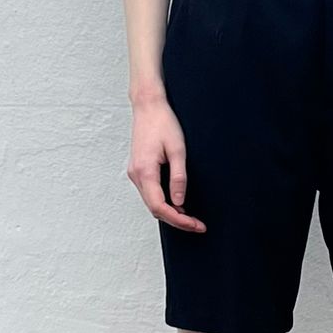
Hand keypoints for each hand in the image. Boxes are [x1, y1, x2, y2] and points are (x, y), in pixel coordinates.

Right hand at [126, 96, 206, 232]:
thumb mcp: (178, 150)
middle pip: (154, 209)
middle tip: (197, 225)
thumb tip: (179, 202)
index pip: (160, 207)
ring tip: (191, 217)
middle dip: (176, 220)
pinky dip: (163, 202)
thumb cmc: (163, 123)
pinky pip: (150, 193)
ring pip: (151, 202)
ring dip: (170, 212)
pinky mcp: (138, 170)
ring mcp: (135, 173)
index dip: (179, 220)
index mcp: (145, 171)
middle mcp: (136, 175)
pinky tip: (178, 203)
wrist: (148, 106)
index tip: (195, 225)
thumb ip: (179, 178)